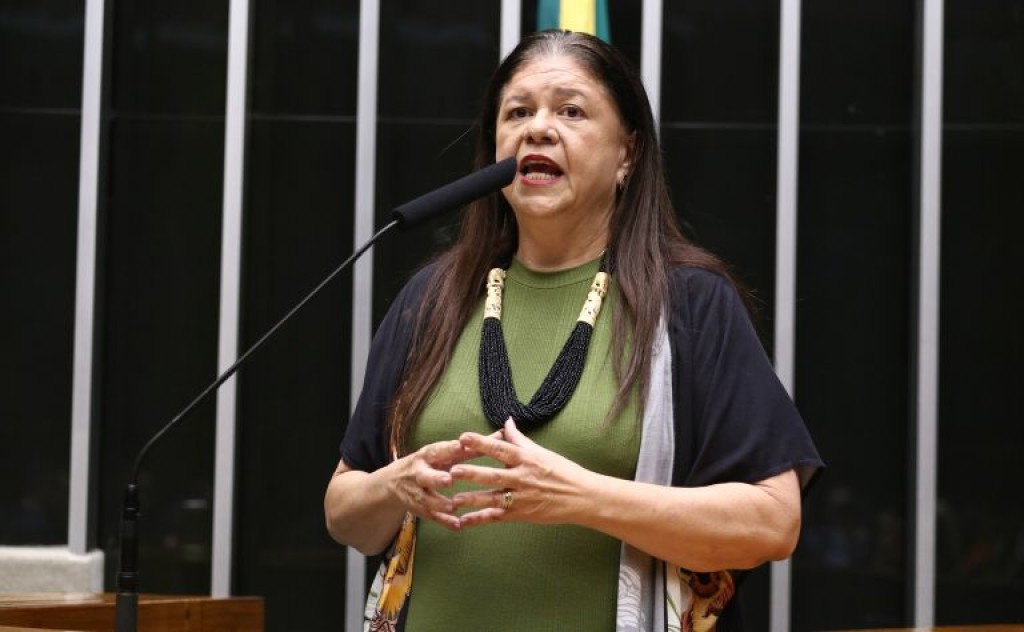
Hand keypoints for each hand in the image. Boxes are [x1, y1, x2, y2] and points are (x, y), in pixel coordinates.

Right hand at [390, 430, 502, 530]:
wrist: (395, 482)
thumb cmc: (432, 462)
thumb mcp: (446, 452)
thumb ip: (473, 446)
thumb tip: (502, 433)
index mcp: (428, 455)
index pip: (438, 451)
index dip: (448, 448)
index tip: (460, 445)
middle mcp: (420, 473)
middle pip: (426, 476)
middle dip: (436, 478)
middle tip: (448, 480)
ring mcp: (417, 492)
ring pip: (426, 499)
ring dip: (439, 503)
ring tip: (453, 507)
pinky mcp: (419, 508)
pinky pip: (431, 516)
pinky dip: (444, 522)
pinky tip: (458, 525)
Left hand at [450, 419, 592, 526]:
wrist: (582, 498)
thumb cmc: (563, 472)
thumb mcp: (542, 452)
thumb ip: (520, 439)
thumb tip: (506, 421)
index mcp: (527, 459)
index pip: (501, 449)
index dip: (481, 443)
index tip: (463, 437)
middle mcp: (523, 478)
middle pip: (494, 476)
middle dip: (472, 474)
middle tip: (452, 471)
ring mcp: (522, 498)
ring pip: (493, 499)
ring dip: (472, 499)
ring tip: (453, 499)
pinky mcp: (521, 514)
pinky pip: (497, 517)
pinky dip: (480, 519)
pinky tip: (463, 521)